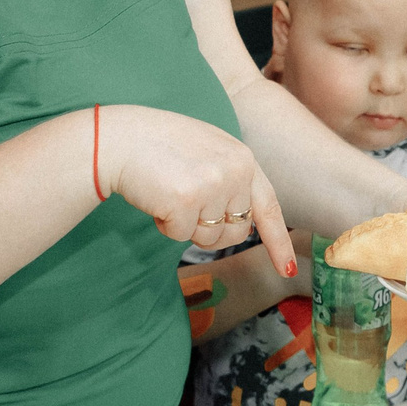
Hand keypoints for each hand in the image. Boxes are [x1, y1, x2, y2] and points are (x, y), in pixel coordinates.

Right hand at [99, 105, 295, 277]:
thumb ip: (232, 180)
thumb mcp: (209, 152)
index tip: (286, 268)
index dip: (278, 241)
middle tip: (187, 207)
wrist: (121, 137)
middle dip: (212, 231)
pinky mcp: (187, 201)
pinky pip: (181, 236)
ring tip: (169, 194)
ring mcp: (213, 185)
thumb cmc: (159, 146)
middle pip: (237, 231)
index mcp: (243, 158)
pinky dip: (165, 225)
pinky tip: (156, 198)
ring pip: (209, 238)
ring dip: (186, 227)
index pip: (269, 207)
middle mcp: (236, 171)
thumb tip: (244, 224)